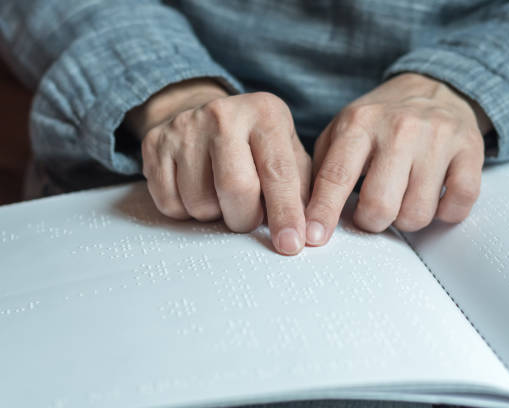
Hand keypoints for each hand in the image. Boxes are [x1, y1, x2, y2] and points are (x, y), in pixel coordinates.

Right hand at [124, 79, 311, 254]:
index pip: (279, 172)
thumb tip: (309, 231)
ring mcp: (184, 127)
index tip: (291, 245)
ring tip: (221, 196)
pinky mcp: (154, 143)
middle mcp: (223, 114)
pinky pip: (169, 204)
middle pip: (235, 189)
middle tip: (248, 217)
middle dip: (245, 218)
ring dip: (215, 214)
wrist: (203, 113)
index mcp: (265, 113)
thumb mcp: (288, 153)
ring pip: (200, 203)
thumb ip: (303, 189)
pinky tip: (196, 190)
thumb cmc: (255, 144)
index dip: (286, 214)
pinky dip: (186, 212)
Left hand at [305, 73, 491, 244]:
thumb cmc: (381, 120)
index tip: (314, 238)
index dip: (324, 212)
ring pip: (418, 212)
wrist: (434, 88)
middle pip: (380, 205)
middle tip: (374, 212)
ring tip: (404, 198)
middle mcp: (399, 128)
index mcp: (359, 123)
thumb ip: (322, 169)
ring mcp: (438, 138)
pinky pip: (458, 205)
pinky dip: (445, 213)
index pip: (336, 176)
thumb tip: (305, 215)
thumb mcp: (342, 131)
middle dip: (373, 222)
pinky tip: (435, 197)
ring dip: (407, 218)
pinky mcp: (470, 149)